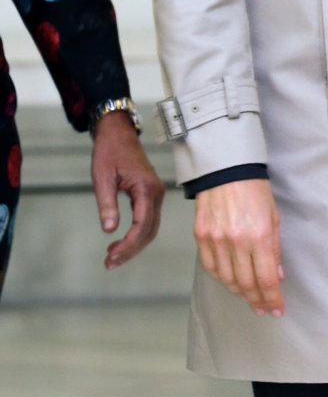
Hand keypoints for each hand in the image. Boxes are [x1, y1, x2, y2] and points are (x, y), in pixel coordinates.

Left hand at [91, 111, 164, 268]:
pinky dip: (136, 234)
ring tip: (113, 257)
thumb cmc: (108, 152)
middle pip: (149, 231)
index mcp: (146, 188)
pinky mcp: (150, 193)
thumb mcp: (102, 178)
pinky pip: (148, 220)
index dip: (128, 245)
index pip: (142, 225)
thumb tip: (109, 230)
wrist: (117, 133)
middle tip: (109, 263)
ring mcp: (156, 193)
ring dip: (134, 245)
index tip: (110, 256)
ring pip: (150, 228)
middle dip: (131, 250)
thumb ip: (107, 204)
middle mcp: (156, 192)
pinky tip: (121, 242)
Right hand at [194, 178, 283, 317]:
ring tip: (248, 295)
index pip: (266, 279)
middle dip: (257, 300)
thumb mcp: (273, 216)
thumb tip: (277, 275)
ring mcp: (216, 239)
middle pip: (246, 284)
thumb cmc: (254, 188)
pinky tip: (229, 278)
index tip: (277, 309)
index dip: (272, 298)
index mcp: (259, 235)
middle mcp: (236, 241)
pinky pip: (210, 267)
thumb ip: (274, 248)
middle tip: (263, 307)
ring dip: (239, 291)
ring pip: (227, 279)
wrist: (227, 167)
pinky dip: (221, 277)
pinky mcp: (201, 235)